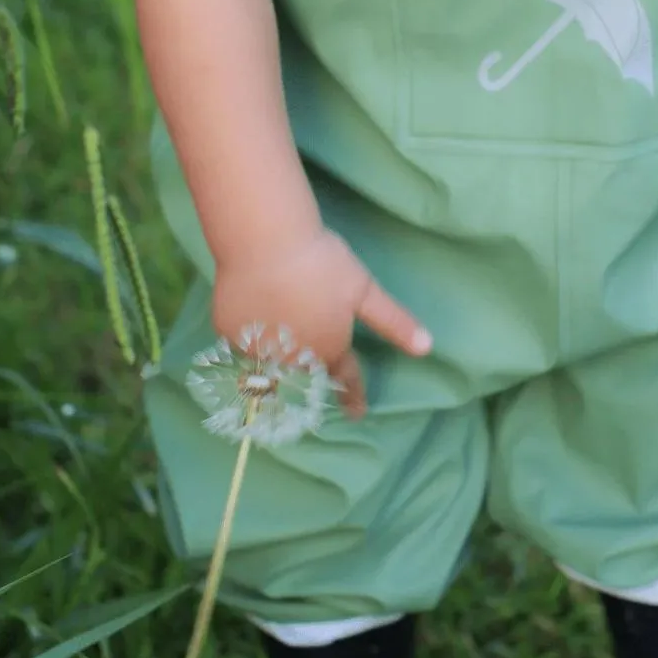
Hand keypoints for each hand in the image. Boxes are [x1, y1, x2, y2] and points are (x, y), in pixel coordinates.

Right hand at [212, 227, 431, 417]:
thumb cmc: (322, 264)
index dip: (354, 396)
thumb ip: (393, 322)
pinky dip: (250, 341)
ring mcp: (258, 350)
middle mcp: (293, 360)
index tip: (358, 413)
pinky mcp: (229, 333)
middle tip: (316, 386)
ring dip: (278, 370)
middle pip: (307, 377)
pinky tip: (250, 333)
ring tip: (280, 367)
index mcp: (329, 349)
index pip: (346, 379)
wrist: (266, 244)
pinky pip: (242, 345)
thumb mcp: (364, 291)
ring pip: (271, 367)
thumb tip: (427, 347)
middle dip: (314, 384)